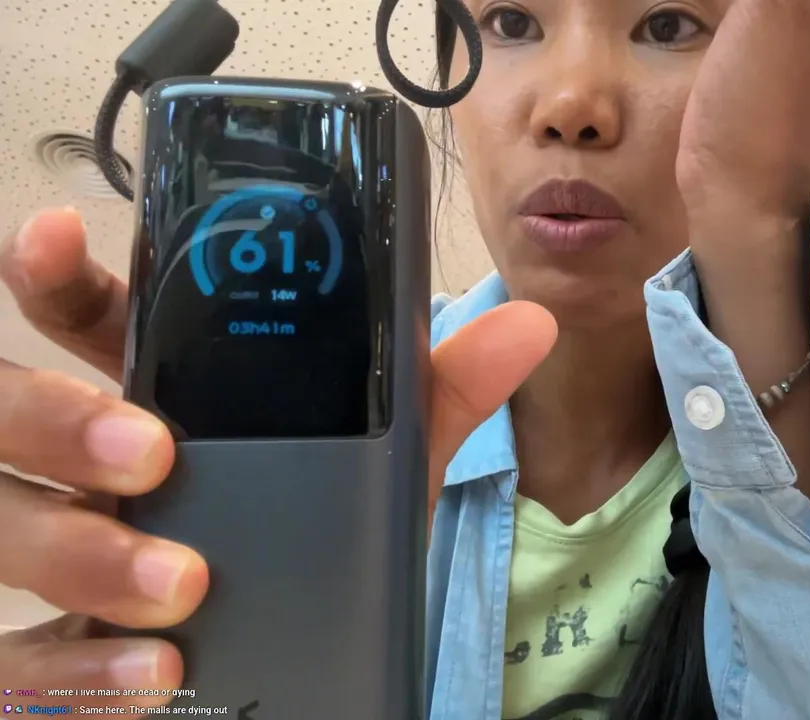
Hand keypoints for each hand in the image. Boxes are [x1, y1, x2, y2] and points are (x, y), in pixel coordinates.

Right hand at [0, 208, 554, 711]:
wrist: (305, 682)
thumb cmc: (317, 549)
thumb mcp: (382, 471)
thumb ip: (437, 397)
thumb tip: (531, 324)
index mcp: (165, 403)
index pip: (88, 322)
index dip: (58, 275)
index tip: (58, 233)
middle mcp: (89, 474)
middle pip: (9, 412)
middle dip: (62, 416)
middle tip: (153, 452)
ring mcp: (58, 564)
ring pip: (4, 527)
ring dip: (80, 549)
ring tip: (182, 584)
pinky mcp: (53, 664)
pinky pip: (18, 664)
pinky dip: (77, 670)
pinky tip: (152, 673)